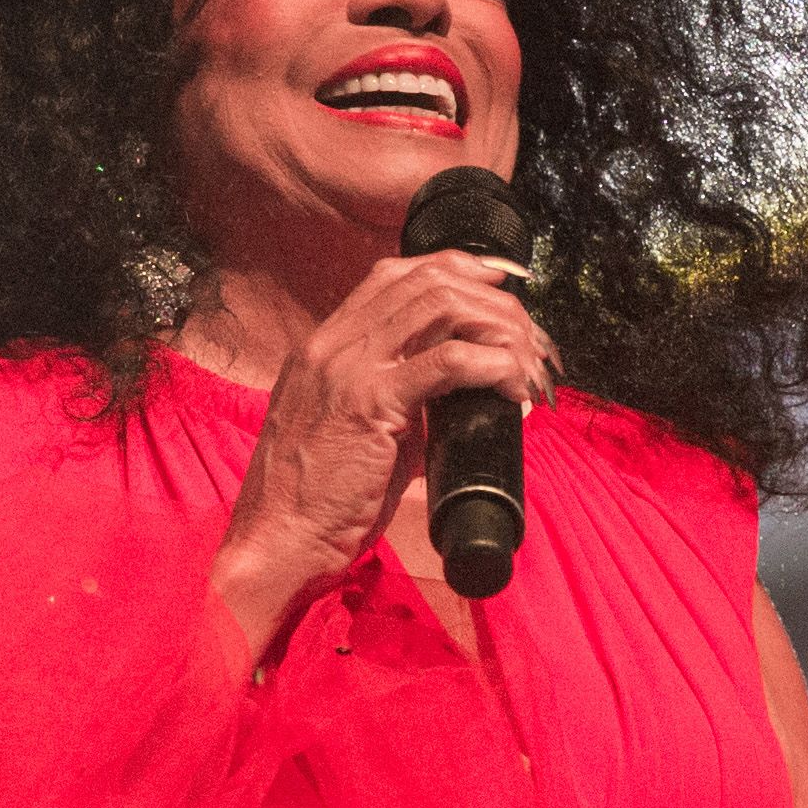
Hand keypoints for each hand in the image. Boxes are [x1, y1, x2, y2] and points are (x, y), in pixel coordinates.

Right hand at [209, 248, 555, 654]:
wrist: (278, 539)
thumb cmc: (317, 501)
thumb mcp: (355, 430)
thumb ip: (399, 401)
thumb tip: (459, 394)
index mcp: (325, 344)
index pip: (396, 275)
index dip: (457, 268)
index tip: (501, 284)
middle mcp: (333, 343)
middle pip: (428, 282)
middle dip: (491, 301)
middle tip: (530, 334)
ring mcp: (349, 368)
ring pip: (441, 308)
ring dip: (498, 328)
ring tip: (527, 361)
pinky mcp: (370, 404)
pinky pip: (447, 362)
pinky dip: (491, 365)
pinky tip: (511, 384)